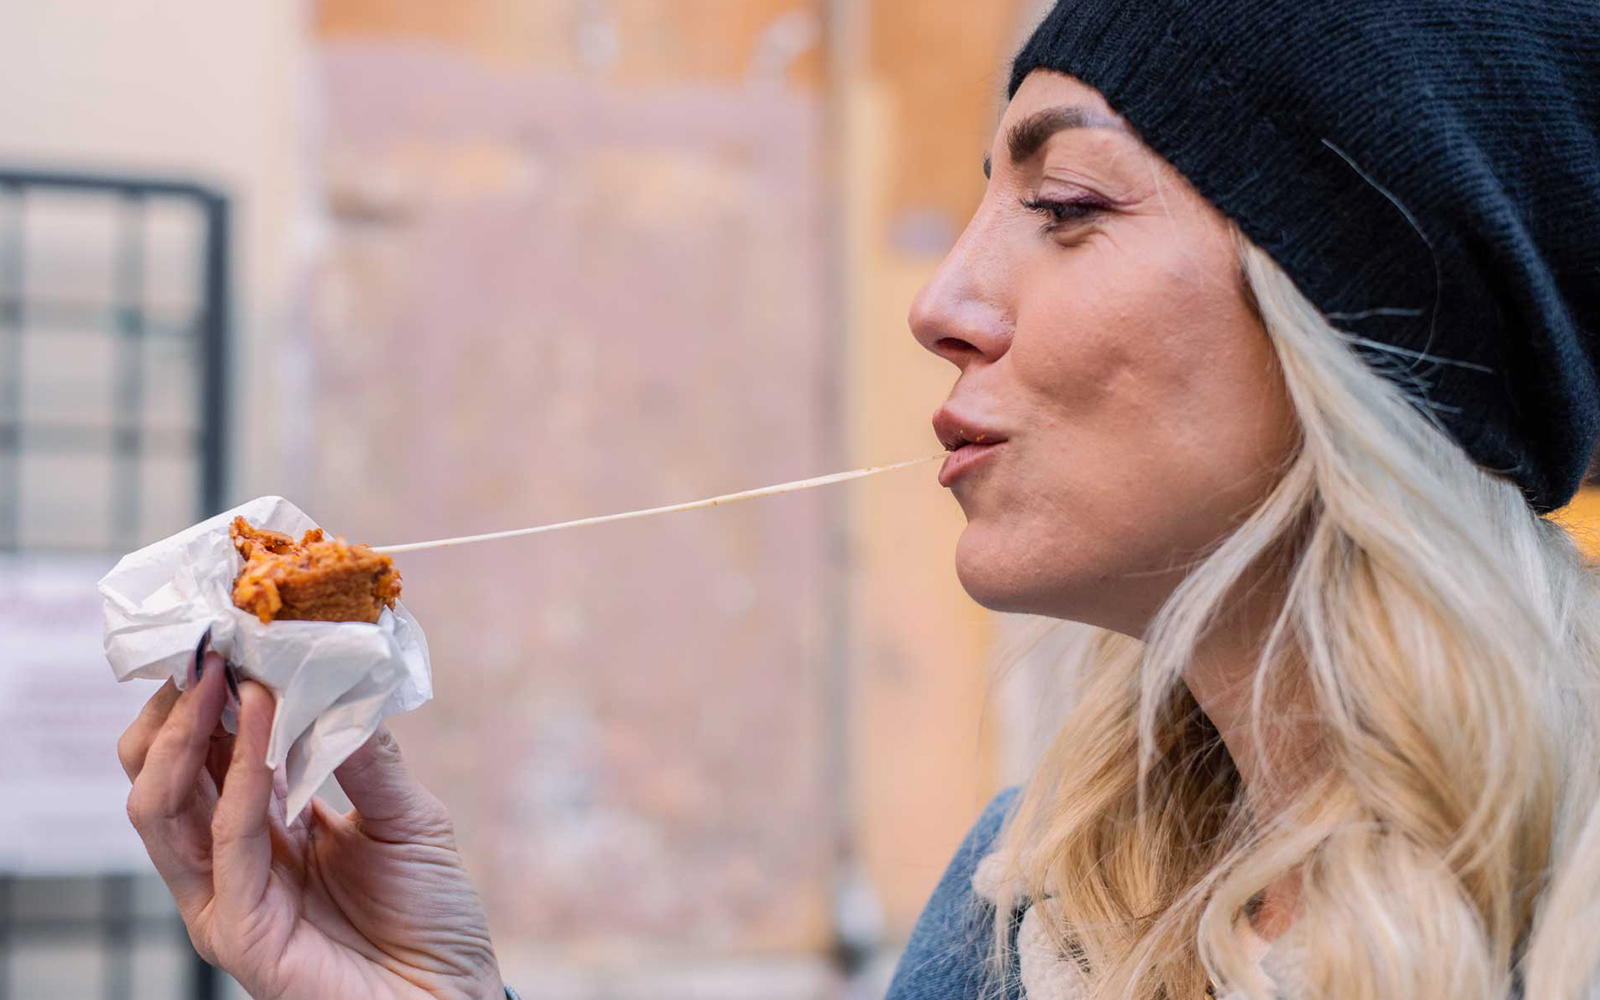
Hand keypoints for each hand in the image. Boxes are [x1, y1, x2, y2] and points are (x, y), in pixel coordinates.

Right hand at [119, 653, 503, 999]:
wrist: (454, 994)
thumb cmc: (429, 912)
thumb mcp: (406, 816)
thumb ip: (366, 755)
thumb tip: (336, 677)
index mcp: (259, 826)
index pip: (201, 754)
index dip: (205, 693)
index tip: (228, 632)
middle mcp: (227, 860)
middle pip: (158, 775)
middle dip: (176, 706)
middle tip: (210, 645)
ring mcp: (224, 899)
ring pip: (161, 808)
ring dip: (191, 733)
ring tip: (225, 675)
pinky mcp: (239, 934)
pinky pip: (224, 846)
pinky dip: (238, 783)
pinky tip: (262, 732)